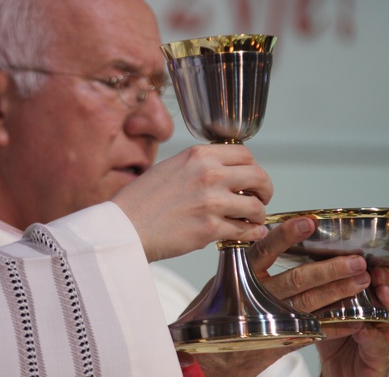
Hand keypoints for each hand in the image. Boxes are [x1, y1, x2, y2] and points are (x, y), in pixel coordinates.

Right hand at [111, 144, 271, 261]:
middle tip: (261, 198)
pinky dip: (251, 233)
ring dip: (259, 215)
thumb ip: (199, 167)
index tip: (251, 179)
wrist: (123, 227)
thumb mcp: (170, 167)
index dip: (253, 168)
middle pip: (258, 176)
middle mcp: (209, 174)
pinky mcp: (210, 228)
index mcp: (198, 155)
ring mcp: (212, 202)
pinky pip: (245, 230)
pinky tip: (250, 234)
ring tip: (254, 220)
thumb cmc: (141, 200)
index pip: (245, 155)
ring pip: (256, 206)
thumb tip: (224, 175)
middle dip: (265, 189)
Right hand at [194, 217, 373, 375]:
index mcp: (241, 277)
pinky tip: (356, 319)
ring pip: (310, 304)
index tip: (310, 222)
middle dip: (330, 269)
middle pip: (297, 279)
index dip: (287, 236)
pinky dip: (336, 325)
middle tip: (356, 260)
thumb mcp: (222, 282)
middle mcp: (257, 298)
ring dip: (339, 292)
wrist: (205, 360)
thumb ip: (246, 262)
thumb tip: (269, 234)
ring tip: (361, 280)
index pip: (265, 251)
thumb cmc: (213, 316)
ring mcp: (270, 321)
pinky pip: (314, 332)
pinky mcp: (280, 342)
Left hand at [316, 232, 388, 376]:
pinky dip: (371, 335)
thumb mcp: (329, 301)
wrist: (336, 372)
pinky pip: (378, 343)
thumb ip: (330, 280)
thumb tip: (318, 249)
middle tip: (377, 270)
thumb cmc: (336, 335)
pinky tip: (363, 329)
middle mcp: (385, 312)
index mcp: (374, 294)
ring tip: (381, 292)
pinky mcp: (379, 355)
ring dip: (388, 301)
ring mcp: (386, 333)